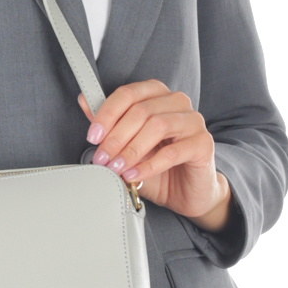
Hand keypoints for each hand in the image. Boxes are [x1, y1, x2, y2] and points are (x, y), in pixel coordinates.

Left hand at [79, 82, 231, 230]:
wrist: (187, 193)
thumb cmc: (158, 166)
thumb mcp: (127, 145)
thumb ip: (109, 124)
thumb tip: (84, 101)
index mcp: (157, 95)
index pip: (129, 94)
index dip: (107, 114)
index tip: (93, 136)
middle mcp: (177, 102)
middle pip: (141, 110)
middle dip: (116, 137)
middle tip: (102, 158)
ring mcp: (193, 121)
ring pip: (157, 126)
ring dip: (131, 150)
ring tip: (116, 168)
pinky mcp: (203, 144)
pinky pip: (172, 153)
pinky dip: (148, 166)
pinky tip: (134, 176)